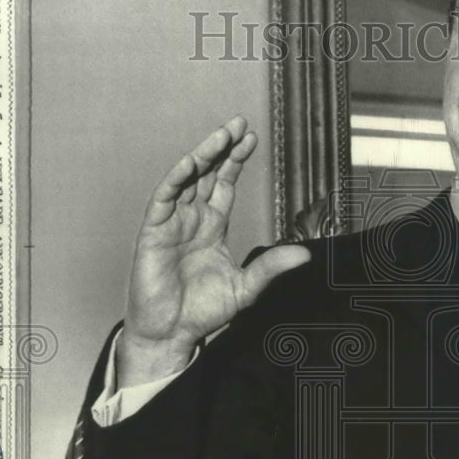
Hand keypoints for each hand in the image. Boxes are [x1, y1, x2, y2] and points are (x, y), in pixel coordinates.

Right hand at [117, 116, 309, 386]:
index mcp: (212, 227)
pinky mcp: (153, 234)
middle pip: (206, 174)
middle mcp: (191, 219)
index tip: (251, 138)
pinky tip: (189, 163)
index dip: (236, 161)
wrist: (171, 335)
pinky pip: (163, 200)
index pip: (224, 184)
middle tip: (238, 123)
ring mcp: (171, 224)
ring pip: (186, 180)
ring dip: (202, 156)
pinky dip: (175, 180)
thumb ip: (270, 267)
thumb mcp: (246, 287)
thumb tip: (305, 254)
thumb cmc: (202, 312)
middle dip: (221, 148)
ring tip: (221, 135)